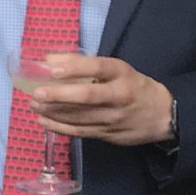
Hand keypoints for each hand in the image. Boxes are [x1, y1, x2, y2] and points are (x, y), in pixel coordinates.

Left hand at [21, 52, 174, 145]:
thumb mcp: (117, 70)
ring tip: (33, 105)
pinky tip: (43, 120)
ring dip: (52, 112)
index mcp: (122, 74)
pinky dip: (58, 127)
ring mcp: (112, 118)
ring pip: (79, 116)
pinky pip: (78, 132)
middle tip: (37, 93)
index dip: (74, 68)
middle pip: (86, 96)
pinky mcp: (106, 134)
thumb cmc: (133, 87)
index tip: (51, 68)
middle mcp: (118, 95)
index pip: (97, 68)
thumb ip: (85, 65)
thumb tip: (49, 60)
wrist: (161, 116)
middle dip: (58, 95)